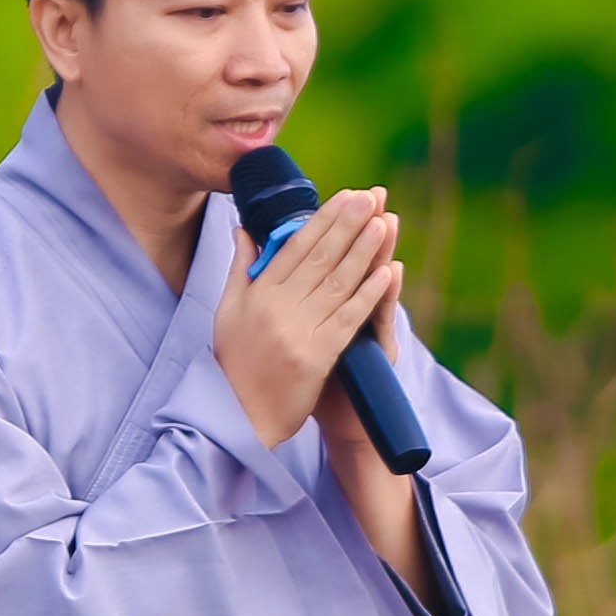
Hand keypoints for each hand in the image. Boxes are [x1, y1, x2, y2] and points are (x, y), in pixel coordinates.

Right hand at [212, 188, 400, 451]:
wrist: (239, 420)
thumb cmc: (235, 364)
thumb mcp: (227, 312)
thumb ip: (240, 268)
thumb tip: (243, 228)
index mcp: (257, 293)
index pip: (295, 246)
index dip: (323, 219)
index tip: (346, 196)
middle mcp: (276, 307)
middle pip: (320, 257)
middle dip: (348, 224)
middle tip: (371, 196)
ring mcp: (297, 331)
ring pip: (337, 282)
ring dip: (364, 251)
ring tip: (384, 223)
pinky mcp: (316, 357)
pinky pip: (347, 319)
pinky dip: (369, 294)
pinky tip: (388, 272)